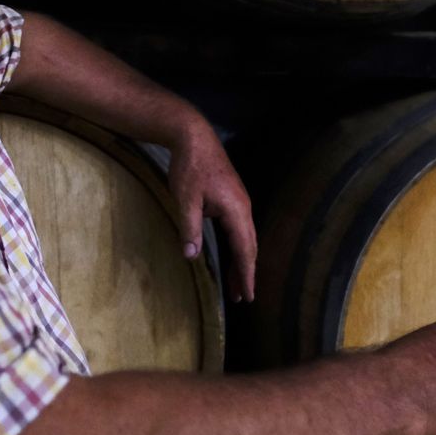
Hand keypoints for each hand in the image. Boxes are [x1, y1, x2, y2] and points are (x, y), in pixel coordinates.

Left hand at [166, 118, 256, 302]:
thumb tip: (192, 256)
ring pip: (246, 238)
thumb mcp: (185, 199)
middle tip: (244, 297)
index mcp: (236, 210)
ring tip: (238, 284)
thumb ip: (190, 228)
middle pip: (250, 247)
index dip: (246, 274)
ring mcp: (240, 203)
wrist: (194, 137)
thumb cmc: (190, 167)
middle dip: (246, 273)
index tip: (249, 295)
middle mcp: (244, 208)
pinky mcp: (233, 199)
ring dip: (242, 261)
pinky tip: (231, 256)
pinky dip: (238, 247)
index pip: (244, 250)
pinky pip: (240, 229)